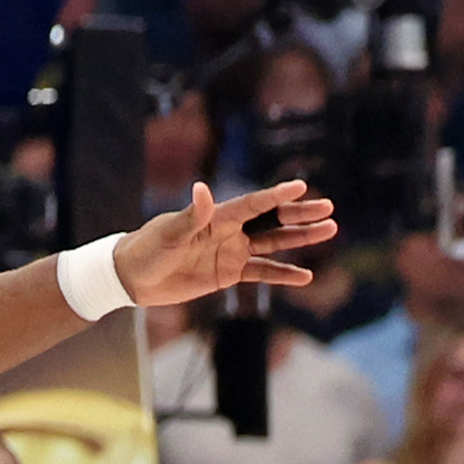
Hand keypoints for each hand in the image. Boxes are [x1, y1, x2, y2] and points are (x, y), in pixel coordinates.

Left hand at [111, 181, 335, 308]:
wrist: (134, 277)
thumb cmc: (147, 248)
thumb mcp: (169, 233)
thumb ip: (191, 216)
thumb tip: (202, 190)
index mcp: (216, 217)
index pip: (252, 204)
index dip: (275, 195)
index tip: (301, 185)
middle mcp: (229, 231)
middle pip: (271, 220)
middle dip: (299, 214)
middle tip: (328, 208)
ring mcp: (231, 252)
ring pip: (273, 244)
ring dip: (299, 239)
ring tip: (329, 231)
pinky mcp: (228, 273)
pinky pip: (262, 273)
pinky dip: (282, 274)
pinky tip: (305, 276)